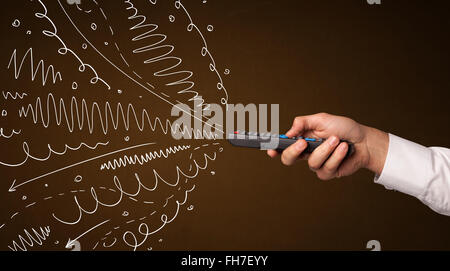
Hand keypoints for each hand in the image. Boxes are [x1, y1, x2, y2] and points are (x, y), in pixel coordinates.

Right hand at [267, 113, 388, 179]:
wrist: (364, 141)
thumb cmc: (344, 128)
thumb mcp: (322, 119)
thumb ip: (303, 123)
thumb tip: (288, 132)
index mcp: (302, 139)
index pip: (283, 146)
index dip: (274, 149)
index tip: (270, 150)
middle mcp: (306, 152)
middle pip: (289, 159)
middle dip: (294, 151)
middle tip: (303, 143)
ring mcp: (317, 164)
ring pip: (312, 162)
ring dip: (326, 149)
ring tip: (337, 140)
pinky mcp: (327, 172)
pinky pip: (326, 168)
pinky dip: (336, 157)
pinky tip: (344, 149)